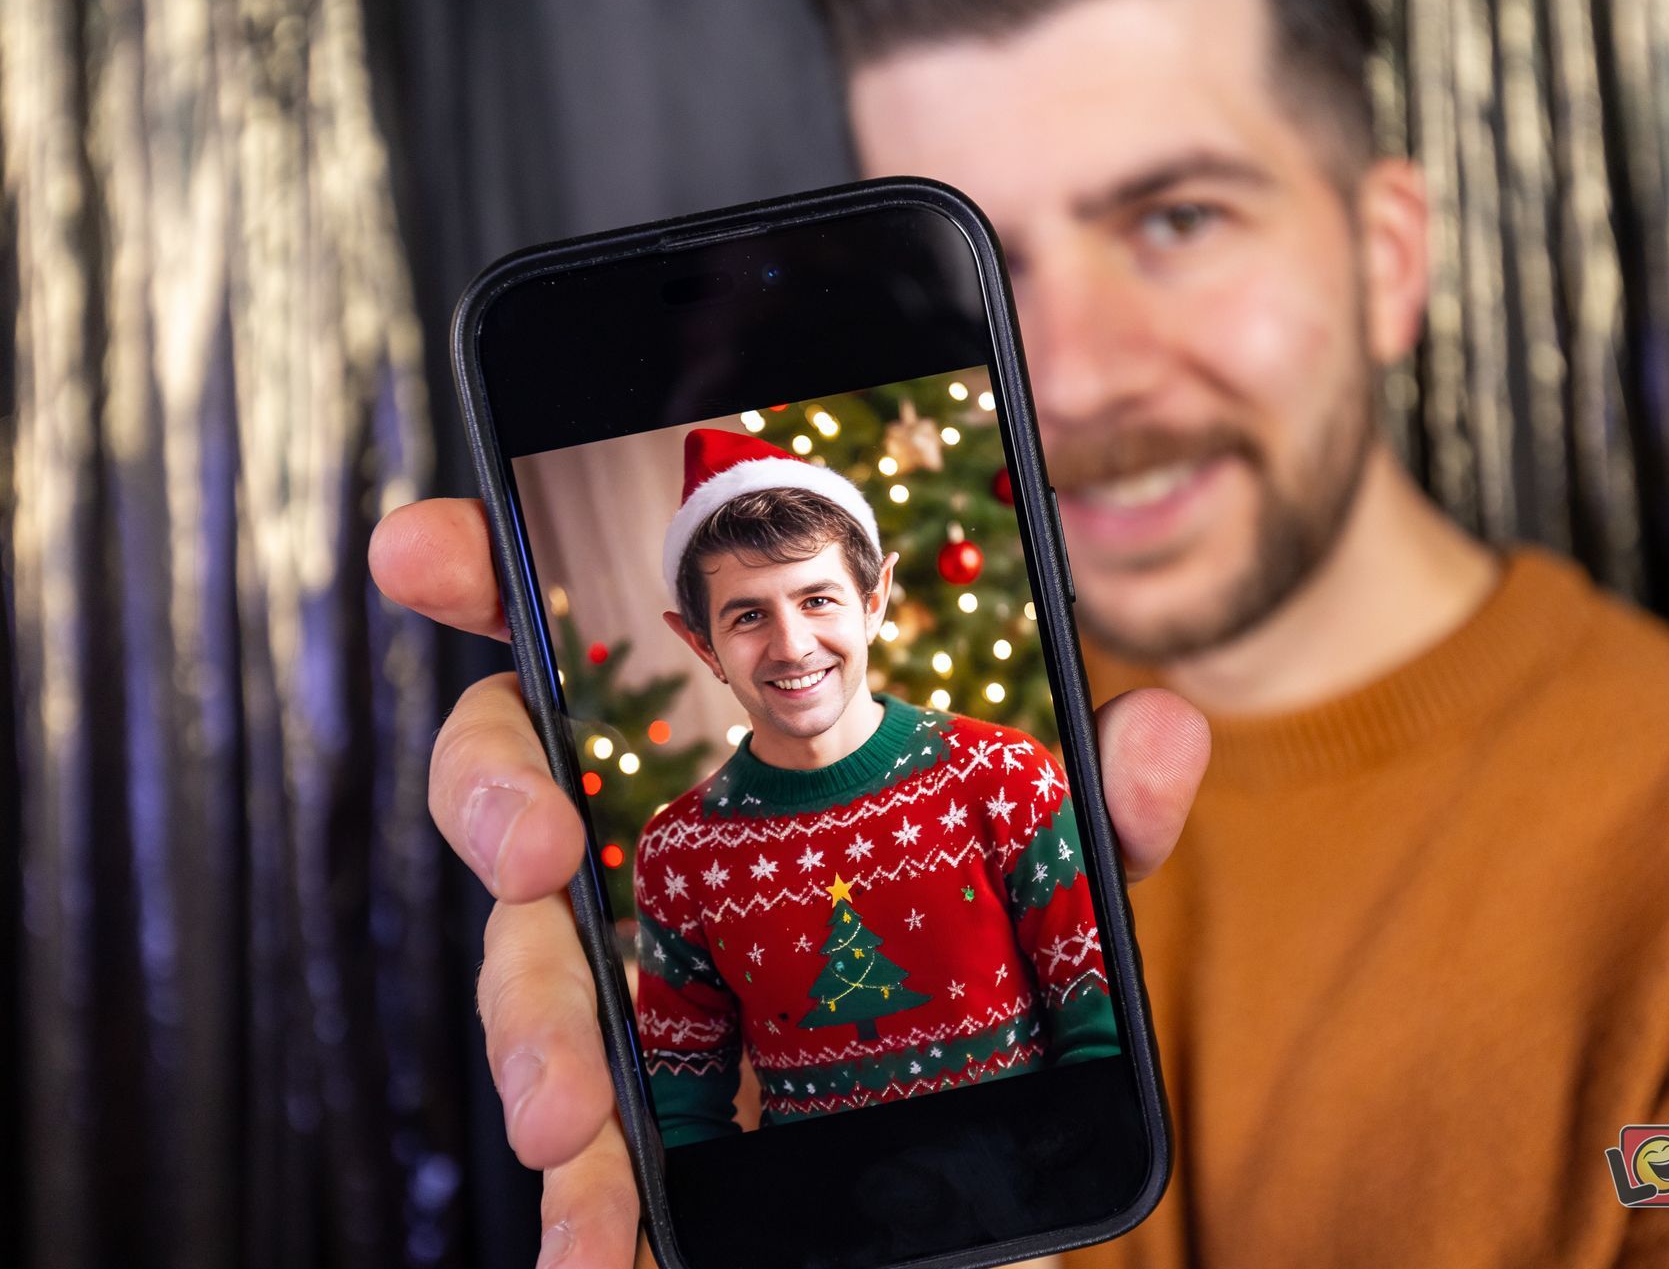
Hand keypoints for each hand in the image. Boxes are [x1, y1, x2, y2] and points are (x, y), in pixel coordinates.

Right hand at [369, 498, 1210, 1268]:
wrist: (984, 1183)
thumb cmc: (996, 999)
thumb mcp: (1056, 896)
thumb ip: (1100, 817)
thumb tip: (1163, 726)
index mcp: (720, 775)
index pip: (578, 649)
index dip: (488, 581)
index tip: (426, 548)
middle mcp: (649, 867)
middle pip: (510, 791)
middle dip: (493, 802)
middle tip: (541, 852)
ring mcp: (628, 993)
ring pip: (527, 973)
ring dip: (531, 1032)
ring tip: (570, 1118)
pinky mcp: (642, 1115)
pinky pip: (580, 1141)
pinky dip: (578, 1204)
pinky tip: (594, 1253)